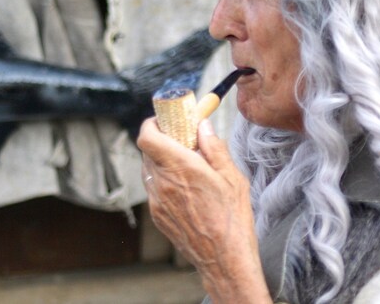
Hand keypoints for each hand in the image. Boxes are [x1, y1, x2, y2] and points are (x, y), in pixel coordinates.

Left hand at [138, 117, 271, 303]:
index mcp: (181, 168)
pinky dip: (164, 180)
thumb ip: (213, 147)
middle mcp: (162, 183)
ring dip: (162, 161)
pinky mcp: (157, 216)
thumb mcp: (231, 176)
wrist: (223, 258)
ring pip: (149, 169)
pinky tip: (186, 187)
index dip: (152, 124)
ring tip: (187, 165)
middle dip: (162, 140)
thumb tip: (202, 126)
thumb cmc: (232, 217)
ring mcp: (157, 201)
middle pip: (147, 150)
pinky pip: (154, 188)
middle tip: (182, 139)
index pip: (147, 136)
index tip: (165, 120)